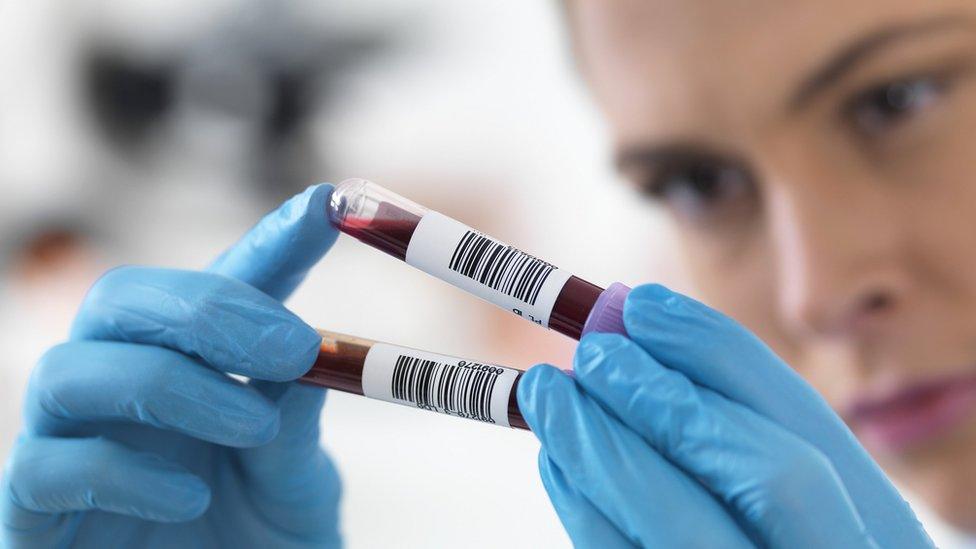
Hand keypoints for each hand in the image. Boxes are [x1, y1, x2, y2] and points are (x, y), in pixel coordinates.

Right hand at [1, 184, 340, 547]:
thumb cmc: (258, 548)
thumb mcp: (297, 487)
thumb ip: (299, 429)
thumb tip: (315, 356)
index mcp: (196, 370)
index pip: (224, 286)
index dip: (272, 239)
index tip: (331, 204)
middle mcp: (125, 391)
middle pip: (121, 299)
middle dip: (206, 307)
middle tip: (292, 345)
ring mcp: (72, 443)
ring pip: (72, 368)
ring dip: (170, 383)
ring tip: (253, 426)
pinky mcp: (34, 511)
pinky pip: (44, 465)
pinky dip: (120, 471)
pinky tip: (188, 497)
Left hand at [518, 284, 932, 547]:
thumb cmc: (780, 542)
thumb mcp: (797, 511)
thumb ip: (735, 437)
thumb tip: (638, 328)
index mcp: (880, 542)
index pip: (805, 430)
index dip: (717, 355)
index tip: (641, 304)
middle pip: (766, 477)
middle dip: (670, 401)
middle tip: (591, 353)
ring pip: (682, 531)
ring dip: (604, 451)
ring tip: (548, 394)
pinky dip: (585, 512)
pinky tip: (557, 464)